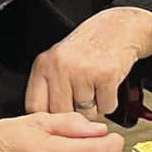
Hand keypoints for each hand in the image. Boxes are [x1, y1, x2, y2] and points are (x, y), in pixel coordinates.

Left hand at [26, 7, 151, 116]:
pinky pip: (106, 107)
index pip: (34, 106)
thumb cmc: (88, 48)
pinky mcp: (105, 76)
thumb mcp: (59, 61)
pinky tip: (107, 85)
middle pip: (61, 113)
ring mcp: (82, 71)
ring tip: (95, 87)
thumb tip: (47, 123)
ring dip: (94, 107)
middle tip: (83, 99)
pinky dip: (110, 102)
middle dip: (74, 113)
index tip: (57, 118)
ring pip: (86, 114)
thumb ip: (50, 87)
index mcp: (44, 65)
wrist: (117, 28)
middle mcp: (60, 67)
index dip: (47, 118)